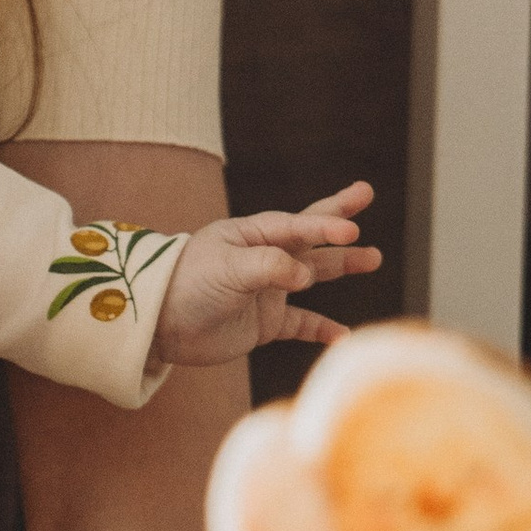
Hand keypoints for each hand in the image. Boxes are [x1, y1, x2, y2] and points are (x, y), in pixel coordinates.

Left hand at [150, 180, 380, 366]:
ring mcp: (266, 291)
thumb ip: (268, 267)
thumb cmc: (186, 285)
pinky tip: (343, 334)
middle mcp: (262, 258)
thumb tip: (306, 276)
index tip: (350, 230)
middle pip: (309, 236)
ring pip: (313, 275)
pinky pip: (301, 323)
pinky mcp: (264, 323)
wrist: (158, 326)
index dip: (324, 225)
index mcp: (250, 236)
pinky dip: (322, 329)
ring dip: (342, 266)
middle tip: (366, 195)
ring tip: (373, 258)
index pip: (295, 226)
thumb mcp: (226, 269)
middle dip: (337, 220)